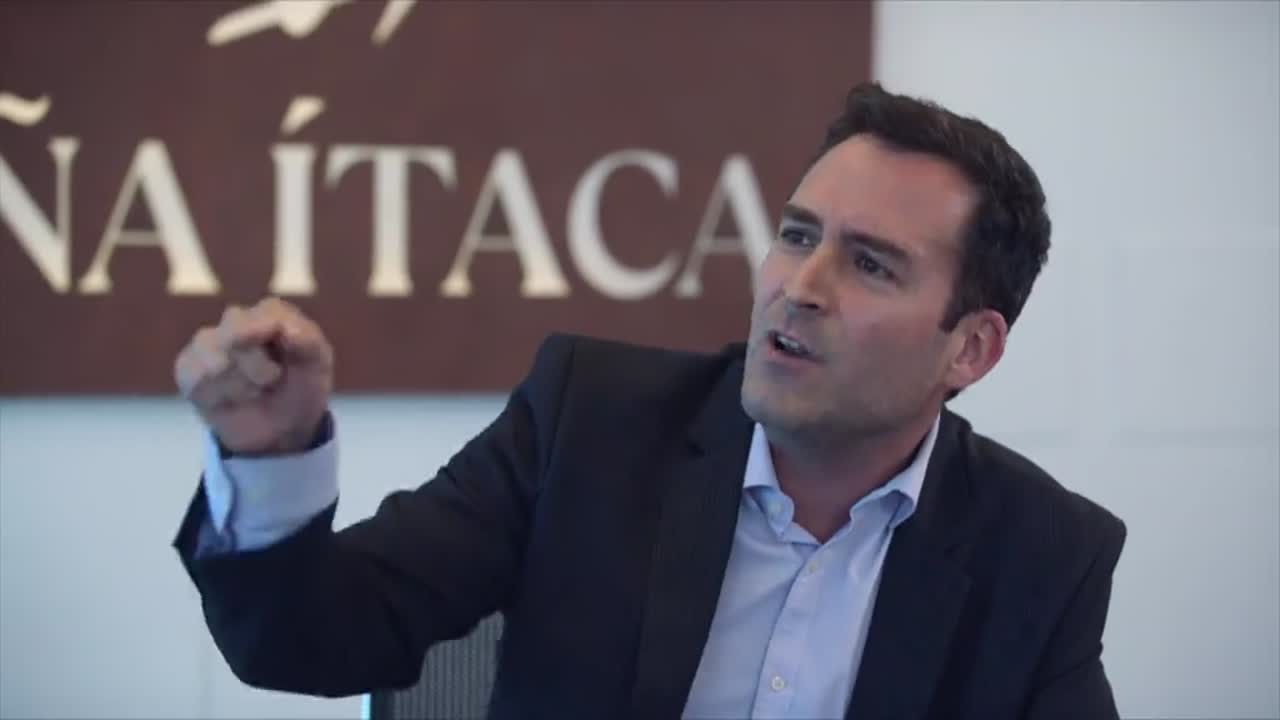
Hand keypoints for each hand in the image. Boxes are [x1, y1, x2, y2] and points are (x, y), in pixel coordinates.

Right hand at [174, 297, 333, 454]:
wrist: (282, 429)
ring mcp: (207, 342)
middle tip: (272, 381)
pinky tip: (231, 401)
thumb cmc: (302, 388)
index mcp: (271, 313)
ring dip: (239, 387)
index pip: (267, 314)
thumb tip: (285, 327)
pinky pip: (195, 380)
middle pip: (236, 336)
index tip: (282, 363)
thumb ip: (308, 341)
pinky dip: (218, 397)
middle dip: (258, 369)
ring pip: (214, 361)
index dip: (271, 339)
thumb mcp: (318, 366)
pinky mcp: (188, 367)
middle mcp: (236, 320)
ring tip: (253, 393)